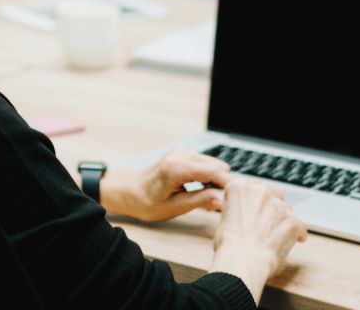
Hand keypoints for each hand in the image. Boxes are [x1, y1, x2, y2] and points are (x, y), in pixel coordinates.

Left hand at [99, 149, 229, 221]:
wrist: (129, 191)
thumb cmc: (147, 202)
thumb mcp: (174, 207)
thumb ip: (200, 201)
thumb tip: (223, 200)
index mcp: (177, 168)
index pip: (215, 172)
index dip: (227, 188)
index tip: (230, 203)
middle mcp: (181, 154)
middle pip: (219, 167)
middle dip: (222, 185)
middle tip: (215, 205)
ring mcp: (182, 152)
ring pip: (215, 165)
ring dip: (215, 182)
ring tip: (206, 199)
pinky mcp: (183, 154)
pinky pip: (206, 163)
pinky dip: (209, 177)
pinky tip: (200, 190)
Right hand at [210, 177, 306, 303]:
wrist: (243, 261)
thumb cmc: (229, 245)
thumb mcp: (224, 219)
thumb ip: (237, 209)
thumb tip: (245, 214)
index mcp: (239, 187)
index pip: (251, 186)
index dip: (253, 200)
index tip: (253, 209)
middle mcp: (260, 190)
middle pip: (271, 193)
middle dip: (269, 206)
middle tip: (263, 224)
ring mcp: (278, 205)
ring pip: (285, 209)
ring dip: (281, 220)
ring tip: (272, 237)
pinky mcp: (293, 220)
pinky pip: (299, 226)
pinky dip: (296, 234)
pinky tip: (289, 243)